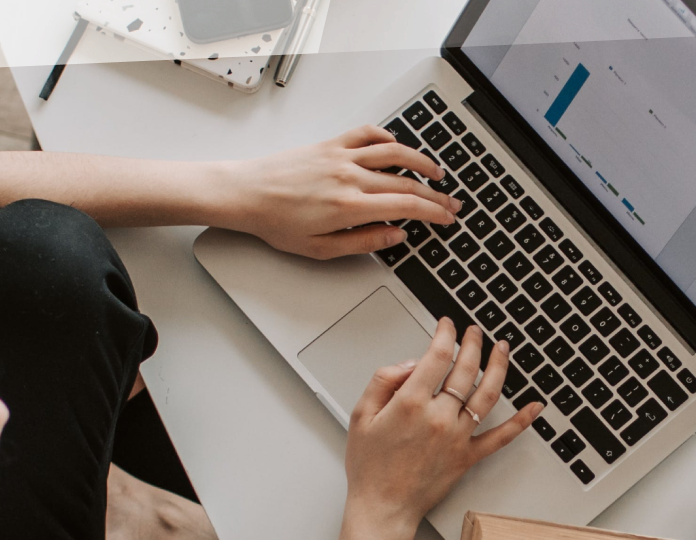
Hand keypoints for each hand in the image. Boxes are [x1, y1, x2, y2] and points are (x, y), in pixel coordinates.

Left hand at [216, 126, 461, 258]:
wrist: (245, 194)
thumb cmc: (276, 223)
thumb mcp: (321, 249)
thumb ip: (363, 242)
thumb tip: (395, 235)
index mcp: (350, 206)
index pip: (406, 206)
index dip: (434, 212)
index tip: (447, 217)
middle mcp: (349, 177)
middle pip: (406, 181)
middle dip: (434, 194)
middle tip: (450, 202)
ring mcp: (341, 156)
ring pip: (394, 152)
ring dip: (420, 161)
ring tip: (435, 173)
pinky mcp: (330, 144)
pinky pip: (367, 134)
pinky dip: (387, 138)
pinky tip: (396, 147)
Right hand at [343, 320, 539, 530]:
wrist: (382, 507)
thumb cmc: (369, 467)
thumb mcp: (360, 415)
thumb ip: (383, 380)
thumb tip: (411, 363)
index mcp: (410, 403)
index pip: (437, 356)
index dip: (445, 334)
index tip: (447, 326)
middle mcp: (439, 417)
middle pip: (466, 369)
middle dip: (472, 343)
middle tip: (474, 331)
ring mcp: (457, 437)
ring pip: (488, 394)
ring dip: (499, 366)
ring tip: (502, 349)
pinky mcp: (468, 457)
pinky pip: (501, 436)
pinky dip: (521, 421)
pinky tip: (535, 406)